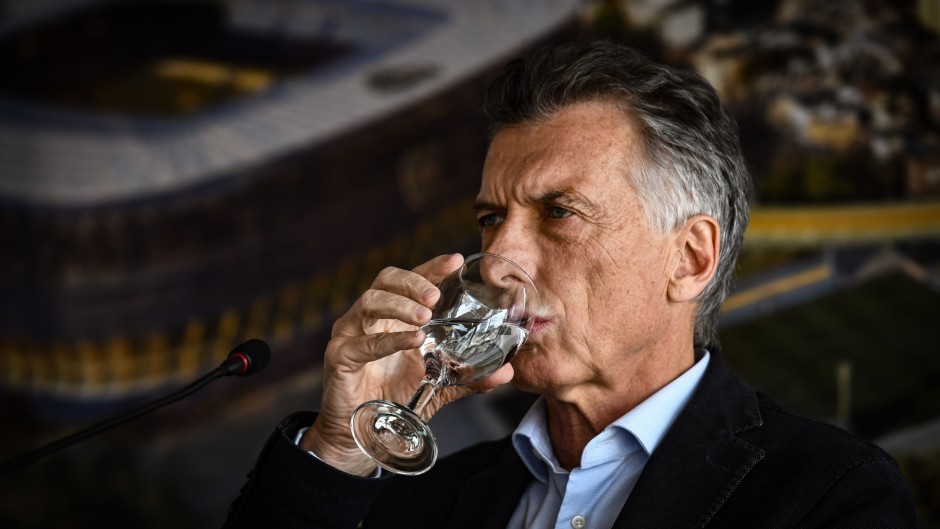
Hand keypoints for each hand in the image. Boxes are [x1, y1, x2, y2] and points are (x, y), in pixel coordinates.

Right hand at [300, 254, 513, 475]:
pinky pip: (362, 342)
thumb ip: (468, 377)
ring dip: (400, 304)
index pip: (410, 281)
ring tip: (425, 316)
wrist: (360, 437)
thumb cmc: (393, 402)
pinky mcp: (339, 357)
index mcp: (392, 317)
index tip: (456, 261)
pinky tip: (412, 341)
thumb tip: (507, 373)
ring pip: (369, 301)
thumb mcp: (438, 386)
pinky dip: (389, 339)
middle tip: (436, 295)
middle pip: (386, 280)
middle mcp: (369, 319)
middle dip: (414, 282)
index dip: (431, 268)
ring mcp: (350, 335)